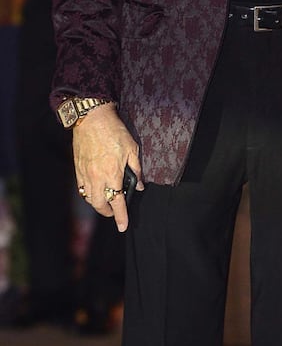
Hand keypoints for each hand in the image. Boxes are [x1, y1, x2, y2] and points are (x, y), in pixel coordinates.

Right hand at [72, 105, 142, 230]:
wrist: (91, 119)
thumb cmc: (113, 132)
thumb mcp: (132, 149)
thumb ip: (136, 169)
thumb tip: (140, 185)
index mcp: (112, 173)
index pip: (117, 202)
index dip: (121, 216)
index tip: (123, 226)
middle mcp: (97, 177)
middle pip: (99, 204)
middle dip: (107, 212)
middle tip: (114, 211)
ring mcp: (85, 173)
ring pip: (88, 198)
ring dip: (97, 203)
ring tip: (105, 201)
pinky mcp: (78, 168)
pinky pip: (82, 187)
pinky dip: (88, 193)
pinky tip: (95, 189)